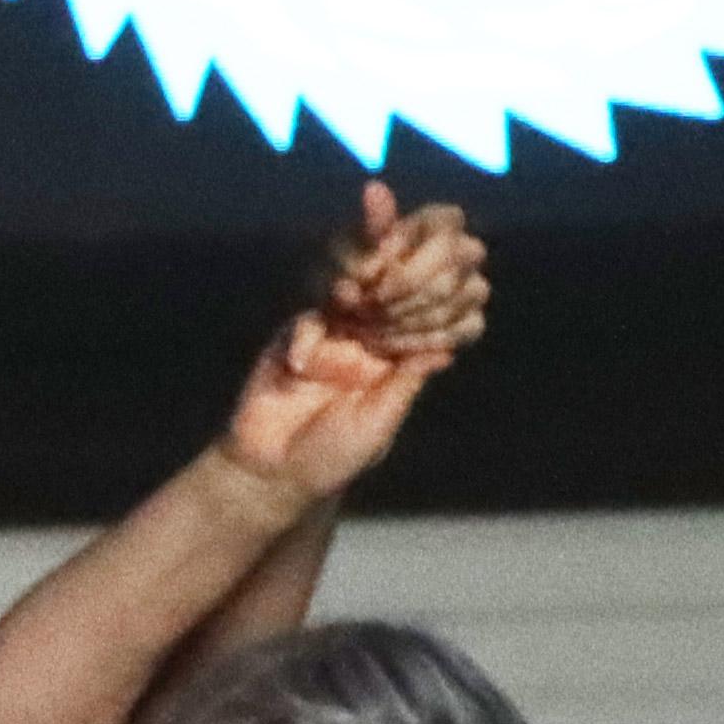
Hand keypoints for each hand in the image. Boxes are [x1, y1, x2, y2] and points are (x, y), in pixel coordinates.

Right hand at [223, 185, 486, 505]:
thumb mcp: (377, 425)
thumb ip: (404, 384)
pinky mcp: (292, 341)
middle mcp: (364, 340)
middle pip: (387, 293)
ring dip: (355, 279)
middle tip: (403, 248)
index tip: (450, 267)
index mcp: (393, 360)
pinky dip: (307, 341)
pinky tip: (302, 367)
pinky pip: (305, 325)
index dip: (434, 294)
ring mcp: (328, 337)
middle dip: (400, 267)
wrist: (272, 475)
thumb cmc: (332, 459)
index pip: (419, 318)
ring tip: (356, 276)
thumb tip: (445, 348)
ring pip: (348, 293)